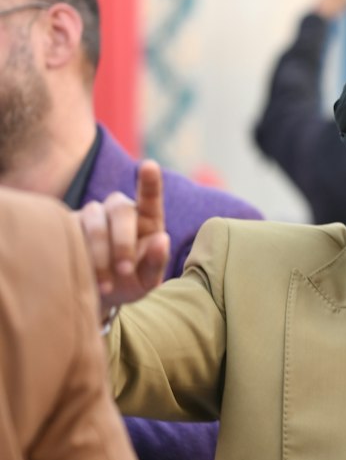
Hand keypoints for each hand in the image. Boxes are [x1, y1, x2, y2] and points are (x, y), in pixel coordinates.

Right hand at [77, 160, 169, 315]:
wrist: (98, 294)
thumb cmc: (130, 282)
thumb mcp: (147, 280)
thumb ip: (157, 261)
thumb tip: (162, 239)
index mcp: (147, 219)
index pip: (150, 197)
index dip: (150, 181)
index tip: (149, 166)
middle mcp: (120, 210)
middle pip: (121, 210)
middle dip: (123, 242)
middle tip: (125, 271)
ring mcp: (93, 215)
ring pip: (95, 221)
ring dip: (101, 254)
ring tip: (106, 285)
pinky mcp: (69, 224)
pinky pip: (72, 230)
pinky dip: (81, 254)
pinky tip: (86, 274)